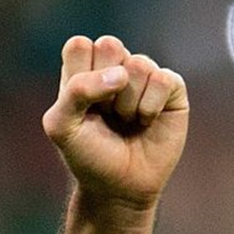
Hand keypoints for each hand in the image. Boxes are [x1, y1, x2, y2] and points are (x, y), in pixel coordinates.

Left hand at [43, 35, 187, 209]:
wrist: (118, 188)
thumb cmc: (88, 156)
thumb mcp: (62, 127)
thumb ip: (75, 92)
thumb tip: (121, 74)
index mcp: (84, 70)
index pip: (79, 46)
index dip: (79, 77)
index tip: (80, 108)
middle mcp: (115, 67)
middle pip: (109, 45)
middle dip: (103, 87)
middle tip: (103, 114)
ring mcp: (144, 74)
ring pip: (137, 65)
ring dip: (126, 104)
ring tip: (124, 122)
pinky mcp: (171, 86)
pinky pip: (162, 79)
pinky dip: (148, 108)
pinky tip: (145, 123)